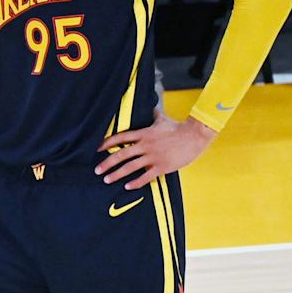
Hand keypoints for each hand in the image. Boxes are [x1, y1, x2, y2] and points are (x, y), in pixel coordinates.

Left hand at [96, 113, 216, 189]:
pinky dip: (136, 182)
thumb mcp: (162, 119)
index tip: (97, 149)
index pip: (121, 138)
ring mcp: (153, 156)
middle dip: (107, 163)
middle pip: (122, 154)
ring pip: (130, 167)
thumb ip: (153, 114)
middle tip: (97, 170)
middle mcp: (146, 145)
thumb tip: (150, 105)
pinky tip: (127, 186)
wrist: (194, 136)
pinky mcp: (162, 166)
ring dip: (117, 174)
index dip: (107, 143)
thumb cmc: (178, 128)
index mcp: (144, 134)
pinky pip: (145, 176)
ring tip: (107, 179)